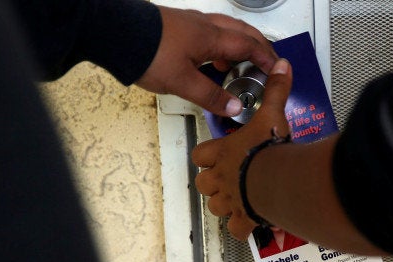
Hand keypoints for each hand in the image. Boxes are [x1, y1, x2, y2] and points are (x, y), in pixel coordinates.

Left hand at [136, 6, 277, 116]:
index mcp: (212, 37)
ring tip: (239, 65)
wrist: (114, 33)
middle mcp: (205, 25)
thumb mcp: (182, 82)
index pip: (250, 45)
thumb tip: (234, 107)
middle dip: (259, 46)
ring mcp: (191, 23)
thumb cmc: (148, 53)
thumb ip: (210, 95)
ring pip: (226, 30)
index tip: (278, 69)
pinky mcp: (177, 26)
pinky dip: (220, 45)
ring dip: (239, 44)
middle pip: (242, 32)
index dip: (267, 57)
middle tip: (268, 61)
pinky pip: (210, 32)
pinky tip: (211, 60)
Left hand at [192, 59, 291, 239]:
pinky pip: (237, 229)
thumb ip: (276, 90)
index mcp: (222, 153)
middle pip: (203, 183)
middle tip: (228, 178)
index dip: (207, 154)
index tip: (216, 152)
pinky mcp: (243, 217)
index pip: (201, 154)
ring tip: (239, 200)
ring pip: (215, 206)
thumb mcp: (272, 113)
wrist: (276, 179)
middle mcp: (221, 178)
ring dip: (224, 204)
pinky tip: (251, 222)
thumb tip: (281, 66)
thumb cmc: (268, 149)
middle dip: (212, 182)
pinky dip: (242, 228)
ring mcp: (230, 200)